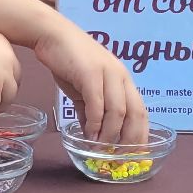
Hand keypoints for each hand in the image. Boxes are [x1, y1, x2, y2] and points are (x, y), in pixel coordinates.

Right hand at [34, 21, 146, 144]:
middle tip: (119, 158)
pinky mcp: (90, 74)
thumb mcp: (84, 88)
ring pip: (117, 112)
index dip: (141, 134)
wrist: (52, 35)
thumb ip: (90, 110)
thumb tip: (91, 134)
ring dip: (109, 135)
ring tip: (100, 149)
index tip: (135, 154)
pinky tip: (88, 134)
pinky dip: (94, 123)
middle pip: (135, 113)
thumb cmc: (69, 60)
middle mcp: (121, 76)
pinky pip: (97, 105)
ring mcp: (107, 74)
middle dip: (130, 139)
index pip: (141, 111)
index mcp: (123, 80)